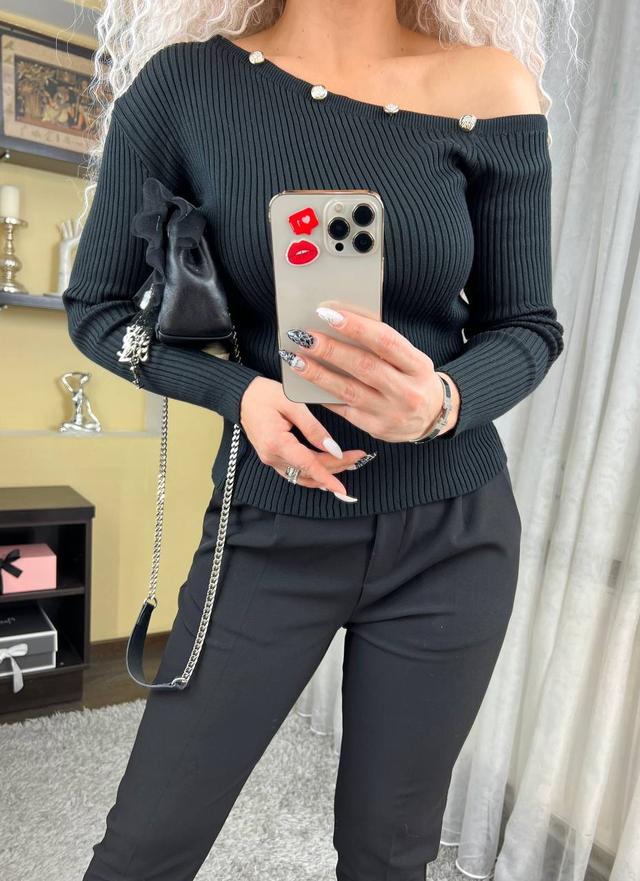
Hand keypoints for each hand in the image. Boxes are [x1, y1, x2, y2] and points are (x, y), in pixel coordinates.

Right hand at [239, 376, 372, 497]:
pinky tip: (326, 473)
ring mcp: (270, 460)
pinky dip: (312, 475)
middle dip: (336, 468)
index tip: (343, 489)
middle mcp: (272, 457)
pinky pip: (294, 473)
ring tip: (348, 464)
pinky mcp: (272, 458)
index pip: (308, 465)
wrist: (241, 396)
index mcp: (277, 443)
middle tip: (358, 457)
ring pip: (302, 476)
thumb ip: (314, 428)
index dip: (328, 477)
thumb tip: (333, 449)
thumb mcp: (292, 404)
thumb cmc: (265, 394)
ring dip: (325, 474)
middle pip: (309, 471)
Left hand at [279, 303, 459, 441]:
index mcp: (419, 366)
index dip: (355, 326)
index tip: (327, 314)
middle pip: (363, 366)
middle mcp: (407, 391)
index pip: (385, 341)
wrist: (432, 418)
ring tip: (295, 359)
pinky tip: (305, 383)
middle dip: (330, 349)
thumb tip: (340, 324)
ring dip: (318, 374)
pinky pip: (343, 409)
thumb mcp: (410, 360)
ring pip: (348, 391)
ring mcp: (391, 413)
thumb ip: (383, 346)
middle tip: (304, 336)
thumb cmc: (414, 379)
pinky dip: (323, 394)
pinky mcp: (376, 429)